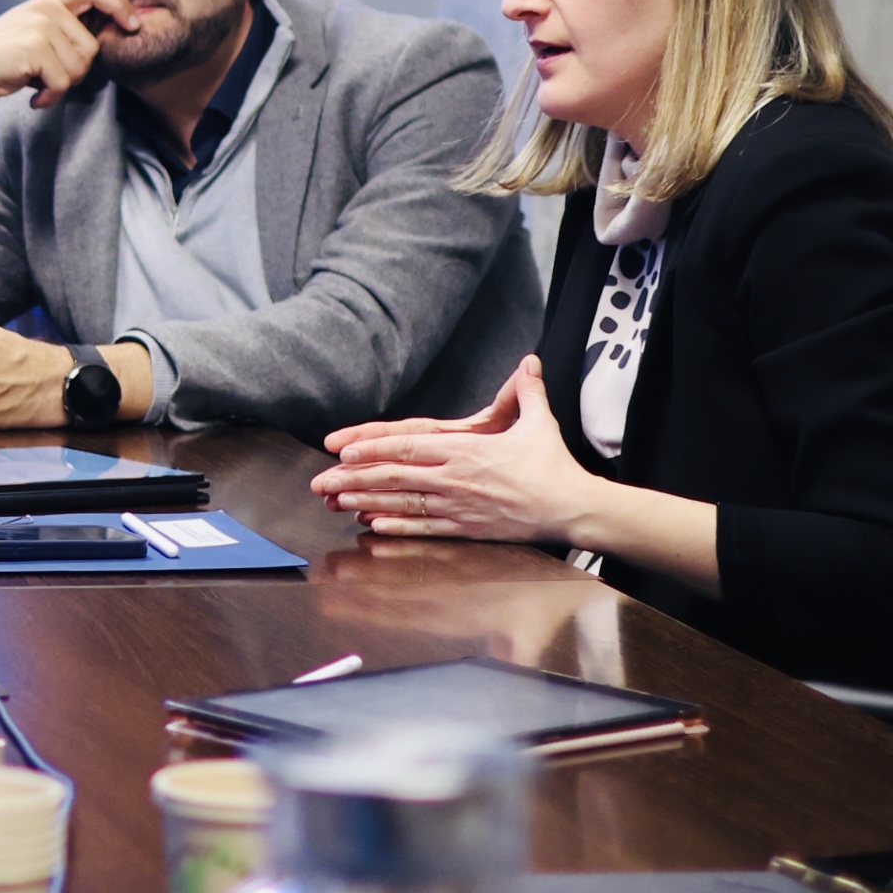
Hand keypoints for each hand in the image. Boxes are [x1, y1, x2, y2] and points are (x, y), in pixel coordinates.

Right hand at [0, 0, 127, 132]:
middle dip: (75, 72)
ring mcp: (40, 26)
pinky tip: (33, 97)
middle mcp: (46, 8)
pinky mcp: (34, 48)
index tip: (133, 25)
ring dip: (60, 87)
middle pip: (91, 47)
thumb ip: (64, 30)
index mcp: (48, 1)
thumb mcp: (35, 34)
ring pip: (79, 68)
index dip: (120, 5)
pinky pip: (63, 82)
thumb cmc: (3, 59)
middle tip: (48, 78)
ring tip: (37, 85)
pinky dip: (50, 98)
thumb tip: (105, 38)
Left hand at [312, 357, 607, 547]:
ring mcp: (459, 507)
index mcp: (466, 450)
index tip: (343, 449)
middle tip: (319, 480)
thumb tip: (529, 362)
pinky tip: (371, 525)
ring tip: (334, 502)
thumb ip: (527, 391)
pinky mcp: (467, 530)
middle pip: (396, 476)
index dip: (374, 447)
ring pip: (403, 504)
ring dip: (366, 502)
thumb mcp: (539, 423)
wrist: (573, 508)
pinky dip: (397, 527)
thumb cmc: (554, 467)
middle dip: (354, 477)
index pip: (410, 446)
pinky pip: (425, 528)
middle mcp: (456, 478)